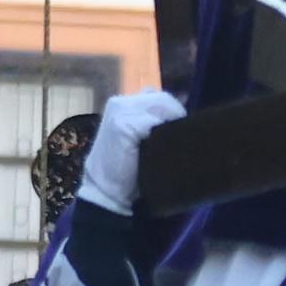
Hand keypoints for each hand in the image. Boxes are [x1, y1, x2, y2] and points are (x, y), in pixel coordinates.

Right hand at [78, 86, 186, 210]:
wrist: (105, 189)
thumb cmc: (124, 167)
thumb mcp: (136, 137)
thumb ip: (149, 121)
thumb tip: (179, 112)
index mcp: (122, 103)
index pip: (157, 96)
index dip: (171, 111)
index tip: (179, 128)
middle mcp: (119, 103)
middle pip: (162, 98)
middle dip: (175, 115)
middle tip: (180, 136)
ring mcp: (119, 112)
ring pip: (160, 105)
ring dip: (170, 122)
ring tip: (170, 141)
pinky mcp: (122, 125)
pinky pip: (153, 122)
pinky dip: (161, 132)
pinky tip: (159, 147)